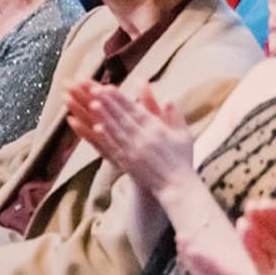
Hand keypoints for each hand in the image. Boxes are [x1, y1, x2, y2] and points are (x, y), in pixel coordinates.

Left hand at [67, 81, 194, 194]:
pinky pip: (115, 147)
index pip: (136, 109)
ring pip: (117, 130)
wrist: (178, 187)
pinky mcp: (128, 163)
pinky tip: (96, 127)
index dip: (121, 98)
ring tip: (91, 103)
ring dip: (104, 116)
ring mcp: (135, 151)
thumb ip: (174, 115)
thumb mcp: (183, 136)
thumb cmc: (182, 160)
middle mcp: (145, 138)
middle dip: (108, 102)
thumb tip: (168, 97)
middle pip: (123, 116)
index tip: (108, 87)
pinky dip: (106, 137)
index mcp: (158, 129)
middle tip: (93, 89)